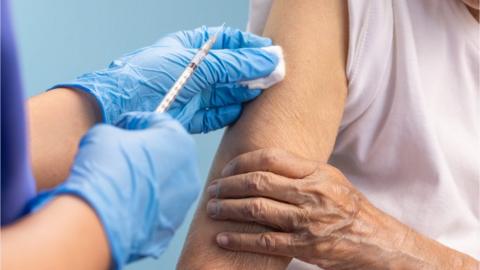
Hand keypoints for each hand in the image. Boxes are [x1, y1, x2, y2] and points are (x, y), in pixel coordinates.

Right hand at [28, 112, 199, 268]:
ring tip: (120, 183)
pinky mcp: (173, 225)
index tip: (119, 128)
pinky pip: (158, 208)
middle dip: (144, 152)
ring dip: (146, 179)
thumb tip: (116, 140)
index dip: (135, 122)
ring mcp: (185, 201)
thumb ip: (116, 132)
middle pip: (167, 154)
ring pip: (165, 183)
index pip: (159, 122)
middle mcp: (190, 171)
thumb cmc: (106, 170)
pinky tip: (123, 204)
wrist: (100, 220)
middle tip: (119, 156)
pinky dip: (144, 204)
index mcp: (179, 140)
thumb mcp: (103, 134)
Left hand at [54, 26, 280, 132]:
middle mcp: (192, 70)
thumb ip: (233, 64)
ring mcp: (191, 94)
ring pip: (225, 92)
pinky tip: (241, 110)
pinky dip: (229, 113)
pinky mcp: (189, 117)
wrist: (118, 110)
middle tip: (275, 75)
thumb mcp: (195, 64)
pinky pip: (216, 114)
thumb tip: (268, 59)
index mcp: (189, 48)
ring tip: (262, 93)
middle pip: (230, 68)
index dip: (249, 45)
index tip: (270, 52)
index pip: (227, 42)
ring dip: (244, 93)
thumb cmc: (148, 77)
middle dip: (251, 71)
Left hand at [205, 148, 427, 269]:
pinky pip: (264, 241)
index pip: (271, 158)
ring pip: (257, 210)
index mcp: (317, 172)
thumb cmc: (349, 207)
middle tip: (213, 189)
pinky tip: (223, 238)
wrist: (376, 240)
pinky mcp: (305, 247)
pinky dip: (239, 239)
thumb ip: (299, 170)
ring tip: (212, 209)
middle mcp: (312, 193)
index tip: (227, 169)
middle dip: (229, 185)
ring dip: (228, 209)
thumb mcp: (330, 179)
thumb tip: (261, 163)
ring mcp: (308, 221)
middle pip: (259, 182)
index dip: (243, 161)